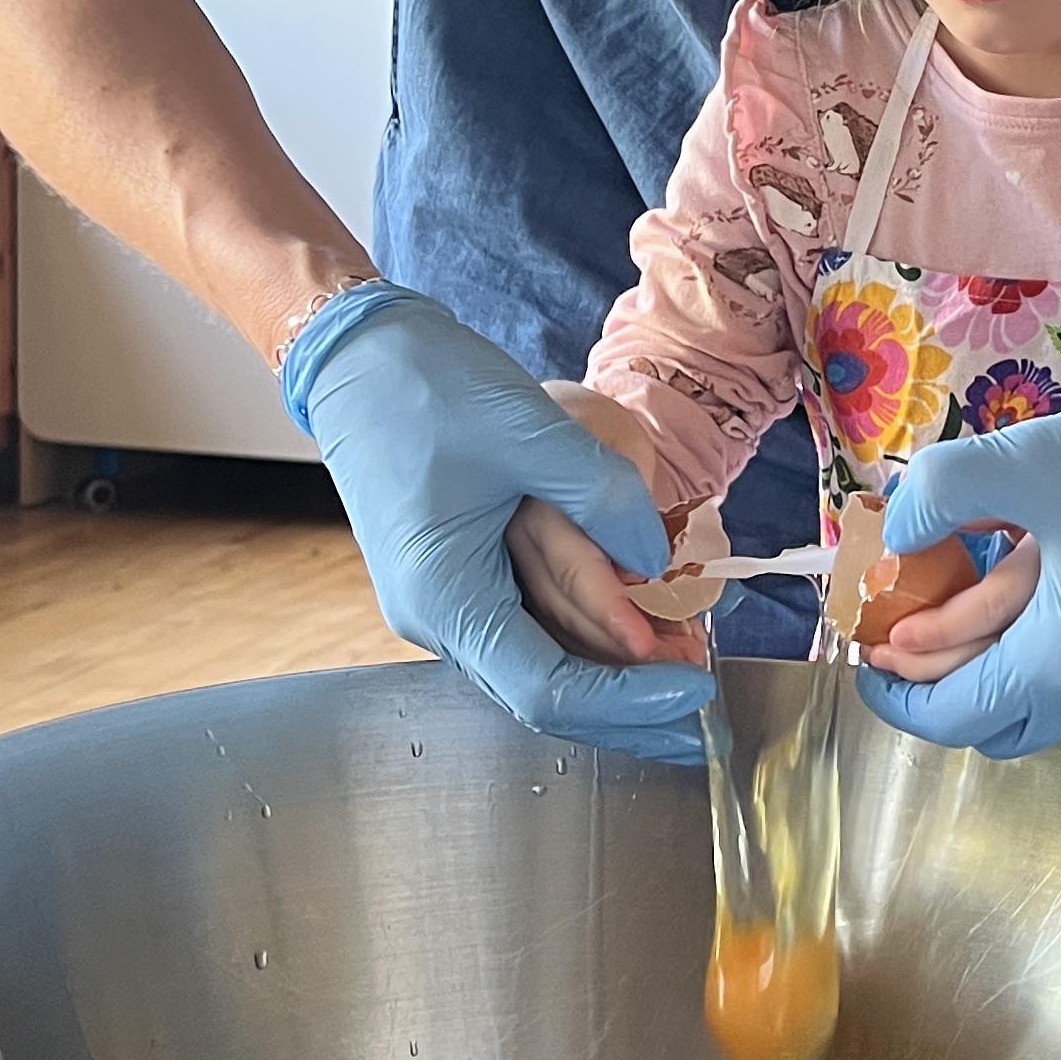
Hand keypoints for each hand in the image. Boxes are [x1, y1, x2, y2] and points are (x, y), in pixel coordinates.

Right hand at [281, 282, 711, 759]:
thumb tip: (658, 562)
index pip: (547, 688)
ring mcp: (441, 603)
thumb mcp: (530, 431)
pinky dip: (581, 639)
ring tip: (683, 662)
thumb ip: (603, 499)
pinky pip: (524, 632)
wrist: (357, 356)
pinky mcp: (452, 580)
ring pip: (535, 668)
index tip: (696, 685)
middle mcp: (436, 619)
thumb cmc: (427, 387)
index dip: (628, 698)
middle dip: (627, 702)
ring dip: (610, 673)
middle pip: (542, 696)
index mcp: (445, 597)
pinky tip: (634, 631)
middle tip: (703, 696)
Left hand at [854, 350, 1060, 756]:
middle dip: (942, 680)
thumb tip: (895, 532)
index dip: (898, 692)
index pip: (955, 717)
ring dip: (996, 658)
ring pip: (1044, 700)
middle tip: (905, 624)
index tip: (865, 652)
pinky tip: (1037, 580)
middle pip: (996, 722)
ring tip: (968, 588)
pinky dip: (1045, 646)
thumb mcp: (1030, 462)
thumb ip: (939, 493)